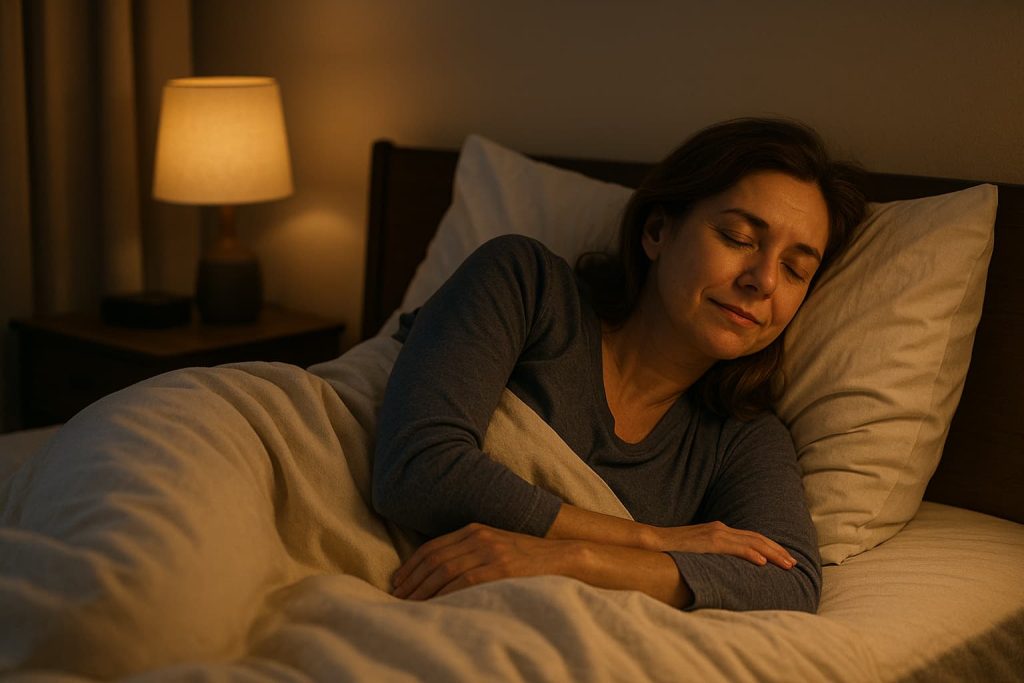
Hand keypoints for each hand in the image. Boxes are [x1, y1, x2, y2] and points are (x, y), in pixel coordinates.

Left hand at [391, 523, 573, 599]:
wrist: (561, 556)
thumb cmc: (526, 557)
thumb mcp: (495, 546)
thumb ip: (469, 552)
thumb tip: (438, 573)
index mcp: (475, 529)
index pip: (433, 547)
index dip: (412, 565)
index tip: (397, 581)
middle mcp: (479, 537)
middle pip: (435, 559)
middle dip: (412, 580)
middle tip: (398, 597)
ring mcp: (490, 552)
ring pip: (445, 570)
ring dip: (424, 589)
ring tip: (410, 605)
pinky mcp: (502, 568)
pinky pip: (465, 581)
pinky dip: (446, 594)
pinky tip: (436, 605)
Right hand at [653, 521, 796, 568]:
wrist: (653, 543)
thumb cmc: (675, 550)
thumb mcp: (699, 549)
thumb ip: (715, 553)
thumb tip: (729, 568)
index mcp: (719, 530)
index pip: (752, 537)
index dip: (771, 547)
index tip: (785, 558)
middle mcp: (720, 528)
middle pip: (756, 538)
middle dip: (777, 550)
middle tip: (793, 563)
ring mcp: (715, 534)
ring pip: (751, 542)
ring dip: (771, 553)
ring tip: (786, 564)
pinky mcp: (708, 542)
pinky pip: (734, 548)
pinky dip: (750, 554)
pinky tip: (762, 562)